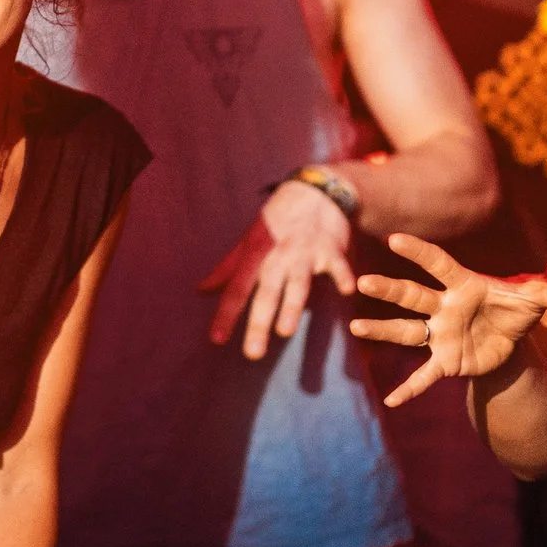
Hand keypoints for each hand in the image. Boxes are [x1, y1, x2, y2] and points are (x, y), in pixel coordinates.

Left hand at [199, 180, 356, 359]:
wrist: (313, 192)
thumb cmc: (277, 221)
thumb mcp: (249, 241)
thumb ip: (227, 268)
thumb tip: (200, 291)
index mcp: (255, 256)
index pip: (237, 289)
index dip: (226, 314)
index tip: (217, 339)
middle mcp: (277, 256)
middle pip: (266, 293)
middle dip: (259, 323)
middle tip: (252, 353)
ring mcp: (305, 252)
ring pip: (297, 283)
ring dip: (291, 305)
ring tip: (285, 331)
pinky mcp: (331, 249)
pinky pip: (338, 265)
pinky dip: (343, 276)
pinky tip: (346, 290)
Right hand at [349, 233, 546, 406]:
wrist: (508, 343)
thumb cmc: (514, 313)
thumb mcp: (536, 302)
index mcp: (462, 286)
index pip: (437, 264)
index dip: (418, 252)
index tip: (395, 239)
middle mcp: (443, 308)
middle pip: (412, 296)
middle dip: (389, 289)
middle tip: (363, 280)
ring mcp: (439, 334)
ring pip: (406, 331)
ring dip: (381, 329)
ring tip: (355, 326)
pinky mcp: (445, 361)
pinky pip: (424, 375)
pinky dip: (409, 389)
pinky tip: (392, 402)